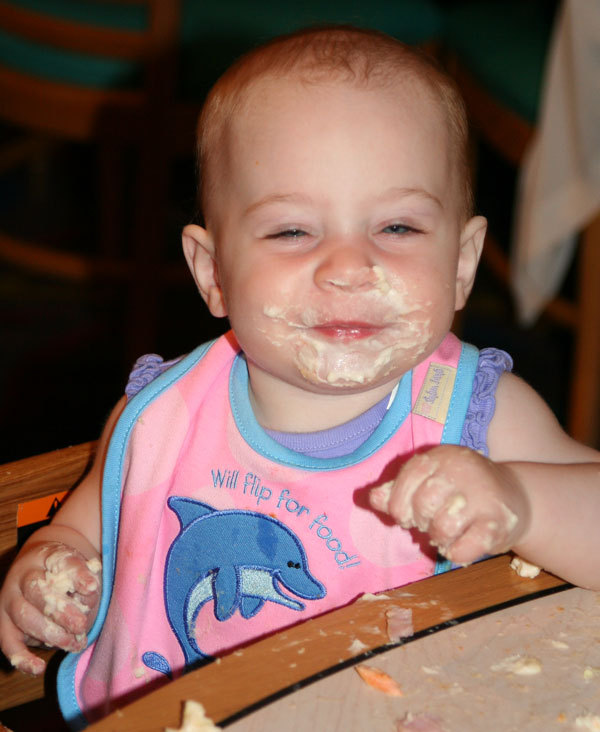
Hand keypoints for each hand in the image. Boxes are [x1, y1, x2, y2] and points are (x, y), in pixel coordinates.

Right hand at [0, 542, 100, 674]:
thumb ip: (86, 582)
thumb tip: (88, 598)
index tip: (92, 587)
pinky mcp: (4, 624)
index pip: (60, 561)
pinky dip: (22, 658)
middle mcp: (23, 575)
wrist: (40, 568)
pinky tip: (39, 668)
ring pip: (24, 616)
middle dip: (61, 611)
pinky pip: (8, 643)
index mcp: (46, 555)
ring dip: (51, 633)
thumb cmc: (67, 572)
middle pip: (37, 591)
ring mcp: (9, 599)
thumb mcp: (80, 568)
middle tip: (81, 625)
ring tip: (75, 643)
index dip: (77, 575)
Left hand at [369, 445, 529, 565]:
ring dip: (438, 538)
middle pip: (424, 503)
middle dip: (419, 521)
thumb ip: (397, 489)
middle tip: (428, 523)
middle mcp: (463, 470)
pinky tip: (459, 546)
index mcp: (442, 456)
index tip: (406, 514)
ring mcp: (484, 495)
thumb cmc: (459, 491)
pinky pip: (466, 548)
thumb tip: (371, 498)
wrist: (514, 497)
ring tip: (445, 533)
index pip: (409, 477)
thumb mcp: (428, 481)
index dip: (399, 503)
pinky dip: (456, 553)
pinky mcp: (500, 522)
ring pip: (444, 526)